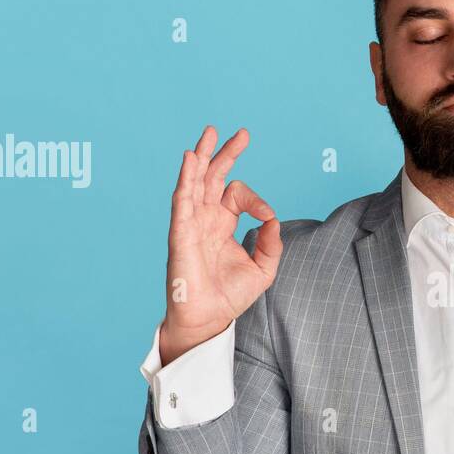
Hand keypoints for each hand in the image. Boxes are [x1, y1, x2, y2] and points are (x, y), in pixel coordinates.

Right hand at [159, 125, 282, 363]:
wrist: (209, 319)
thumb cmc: (229, 296)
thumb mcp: (263, 270)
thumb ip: (271, 244)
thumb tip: (273, 220)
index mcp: (223, 224)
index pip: (237, 194)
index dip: (256, 198)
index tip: (267, 215)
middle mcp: (205, 219)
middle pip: (213, 176)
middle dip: (225, 153)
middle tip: (241, 134)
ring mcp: (191, 224)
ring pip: (194, 181)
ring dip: (201, 156)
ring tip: (208, 134)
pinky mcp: (180, 233)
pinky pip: (182, 200)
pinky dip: (185, 178)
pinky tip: (190, 159)